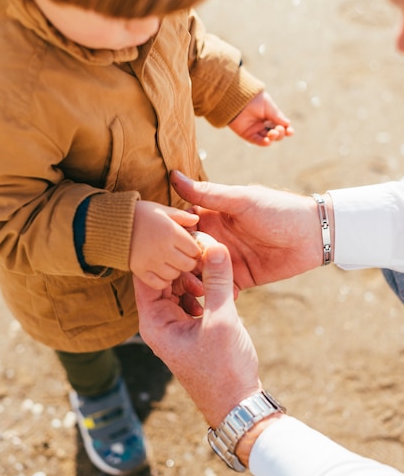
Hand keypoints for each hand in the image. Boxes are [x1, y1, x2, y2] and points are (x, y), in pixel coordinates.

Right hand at [130, 200, 199, 288]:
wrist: (111, 222)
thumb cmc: (140, 213)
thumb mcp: (162, 210)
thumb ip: (181, 216)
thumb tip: (196, 220)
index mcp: (171, 231)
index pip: (195, 249)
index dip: (195, 250)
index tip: (191, 249)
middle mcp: (162, 248)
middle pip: (187, 264)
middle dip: (189, 262)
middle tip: (183, 257)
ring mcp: (151, 261)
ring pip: (174, 275)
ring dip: (176, 270)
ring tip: (171, 262)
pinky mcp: (139, 270)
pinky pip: (158, 283)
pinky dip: (162, 280)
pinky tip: (161, 271)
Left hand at [134, 241, 261, 428]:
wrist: (237, 404)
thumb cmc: (224, 369)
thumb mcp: (222, 320)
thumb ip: (216, 280)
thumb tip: (214, 246)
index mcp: (154, 322)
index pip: (147, 275)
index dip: (164, 254)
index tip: (187, 240)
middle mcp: (158, 323)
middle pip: (162, 278)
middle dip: (184, 264)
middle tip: (208, 254)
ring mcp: (174, 326)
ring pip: (178, 287)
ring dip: (197, 277)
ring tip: (218, 276)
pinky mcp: (190, 328)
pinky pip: (191, 299)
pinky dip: (205, 291)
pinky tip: (223, 292)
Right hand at [171, 171, 327, 288]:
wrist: (313, 235)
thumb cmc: (278, 210)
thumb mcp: (241, 200)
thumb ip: (208, 194)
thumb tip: (174, 175)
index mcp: (212, 217)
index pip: (181, 227)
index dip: (171, 236)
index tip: (162, 246)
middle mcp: (215, 239)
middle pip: (186, 254)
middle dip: (179, 265)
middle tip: (175, 275)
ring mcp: (226, 260)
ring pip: (198, 274)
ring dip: (192, 282)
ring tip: (194, 290)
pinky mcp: (238, 279)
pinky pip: (219, 289)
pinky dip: (212, 295)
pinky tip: (210, 299)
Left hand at [229, 91, 293, 145]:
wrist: (238, 98)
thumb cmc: (254, 99)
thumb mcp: (268, 106)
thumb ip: (277, 116)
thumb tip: (288, 124)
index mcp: (271, 117)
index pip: (282, 126)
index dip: (287, 130)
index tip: (290, 132)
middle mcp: (264, 125)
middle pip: (277, 134)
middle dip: (280, 133)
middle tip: (278, 129)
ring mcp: (256, 130)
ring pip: (268, 139)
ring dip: (273, 138)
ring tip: (273, 133)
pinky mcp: (248, 135)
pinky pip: (257, 141)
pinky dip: (263, 143)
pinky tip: (268, 141)